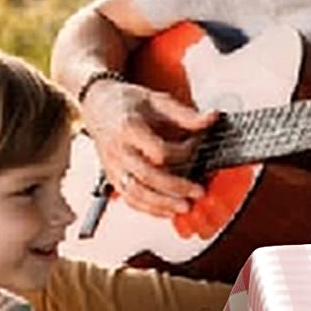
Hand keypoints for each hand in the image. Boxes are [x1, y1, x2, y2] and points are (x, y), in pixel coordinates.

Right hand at [84, 78, 214, 215]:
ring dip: (162, 204)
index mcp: (128, 128)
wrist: (98, 105)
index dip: (183, 152)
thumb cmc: (127, 103)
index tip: (197, 145)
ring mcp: (113, 166)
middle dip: (175, 188)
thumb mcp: (157, 100)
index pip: (158, 150)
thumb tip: (212, 118)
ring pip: (135, 193)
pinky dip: (149, 208)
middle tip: (198, 192)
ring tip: (185, 207)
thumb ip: (185, 114)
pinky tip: (168, 210)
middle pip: (147, 176)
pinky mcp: (112, 177)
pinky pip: (129, 199)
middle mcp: (118, 150)